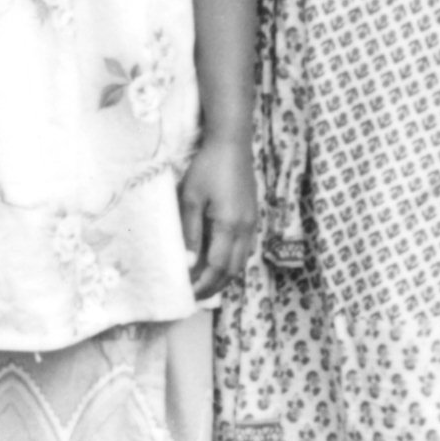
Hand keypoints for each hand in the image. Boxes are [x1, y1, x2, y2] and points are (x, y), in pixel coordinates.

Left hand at [179, 136, 255, 299]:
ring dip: (224, 277)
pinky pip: (245, 250)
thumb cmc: (207, 168)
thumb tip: (188, 262)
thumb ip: (190, 231)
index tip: (187, 293)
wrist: (232, 144)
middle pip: (231, 270)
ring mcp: (252, 224)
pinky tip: (219, 264)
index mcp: (229, 226)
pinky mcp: (252, 218)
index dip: (202, 283)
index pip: (216, 267)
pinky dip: (232, 263)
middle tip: (194, 296)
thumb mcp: (190, 197)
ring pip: (241, 262)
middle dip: (213, 286)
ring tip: (205, 285)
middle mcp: (245, 230)